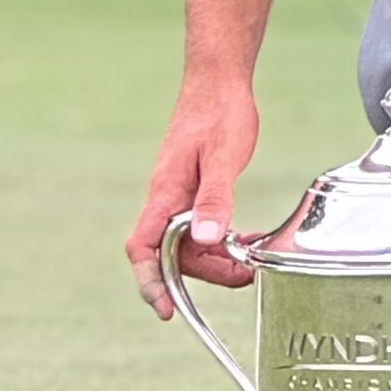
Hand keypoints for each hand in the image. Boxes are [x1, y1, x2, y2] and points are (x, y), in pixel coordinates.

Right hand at [125, 75, 260, 318]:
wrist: (218, 80)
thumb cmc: (219, 112)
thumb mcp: (224, 156)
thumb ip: (215, 198)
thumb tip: (207, 239)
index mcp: (165, 192)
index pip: (143, 247)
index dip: (150, 282)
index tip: (166, 310)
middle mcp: (166, 198)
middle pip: (170, 254)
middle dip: (203, 273)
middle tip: (242, 274)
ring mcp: (178, 195)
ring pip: (186, 244)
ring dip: (213, 259)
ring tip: (248, 260)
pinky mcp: (192, 190)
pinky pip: (197, 228)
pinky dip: (218, 241)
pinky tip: (242, 241)